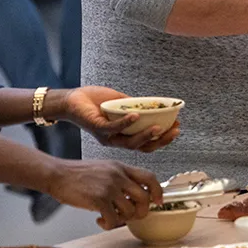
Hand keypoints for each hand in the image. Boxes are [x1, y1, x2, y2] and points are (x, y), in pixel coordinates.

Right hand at [45, 159, 161, 229]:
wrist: (56, 174)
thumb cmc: (77, 174)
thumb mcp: (104, 168)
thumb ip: (119, 178)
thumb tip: (132, 196)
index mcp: (121, 167)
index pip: (149, 177)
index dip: (157, 191)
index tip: (158, 201)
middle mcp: (118, 176)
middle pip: (144, 197)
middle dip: (142, 211)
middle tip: (132, 216)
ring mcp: (109, 187)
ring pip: (130, 211)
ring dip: (123, 219)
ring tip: (111, 218)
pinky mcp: (98, 199)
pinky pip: (113, 219)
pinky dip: (109, 224)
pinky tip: (100, 220)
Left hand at [62, 86, 180, 152]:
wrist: (71, 100)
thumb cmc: (93, 101)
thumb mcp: (120, 103)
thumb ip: (135, 106)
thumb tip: (153, 104)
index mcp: (123, 136)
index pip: (146, 143)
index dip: (163, 138)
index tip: (177, 128)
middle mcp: (116, 140)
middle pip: (142, 147)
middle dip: (160, 140)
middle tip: (174, 131)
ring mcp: (106, 136)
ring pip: (130, 142)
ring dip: (146, 136)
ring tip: (159, 127)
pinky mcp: (97, 127)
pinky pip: (113, 128)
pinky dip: (126, 122)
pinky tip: (136, 115)